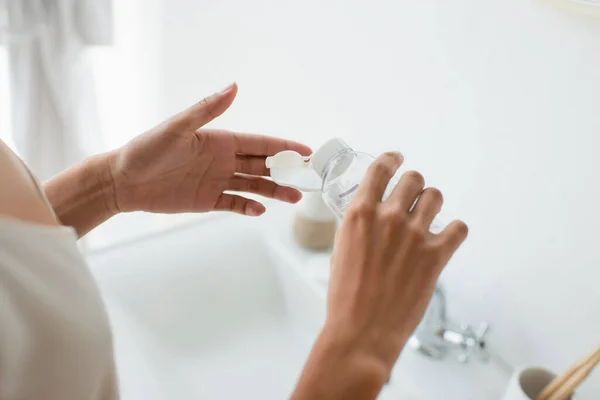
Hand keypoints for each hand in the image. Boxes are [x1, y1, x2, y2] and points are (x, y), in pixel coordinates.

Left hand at [108, 83, 310, 215]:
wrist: (123, 181)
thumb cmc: (147, 150)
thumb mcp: (177, 128)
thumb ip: (207, 109)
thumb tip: (234, 86)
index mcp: (220, 141)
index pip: (260, 143)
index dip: (284, 147)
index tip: (306, 152)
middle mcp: (223, 160)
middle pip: (262, 166)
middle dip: (286, 171)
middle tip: (308, 179)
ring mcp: (217, 181)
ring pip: (254, 186)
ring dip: (274, 191)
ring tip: (294, 198)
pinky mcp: (207, 200)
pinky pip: (234, 204)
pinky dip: (248, 207)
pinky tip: (261, 211)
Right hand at [326, 152, 467, 369]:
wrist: (361, 331)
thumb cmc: (346, 297)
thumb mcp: (342, 250)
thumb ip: (359, 226)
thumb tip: (372, 217)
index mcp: (359, 214)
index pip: (381, 170)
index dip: (392, 159)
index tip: (397, 158)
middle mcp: (388, 218)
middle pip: (413, 179)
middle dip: (413, 186)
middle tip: (412, 198)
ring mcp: (413, 236)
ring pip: (436, 196)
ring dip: (432, 204)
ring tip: (427, 217)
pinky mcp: (435, 256)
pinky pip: (459, 228)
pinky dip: (454, 231)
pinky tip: (445, 238)